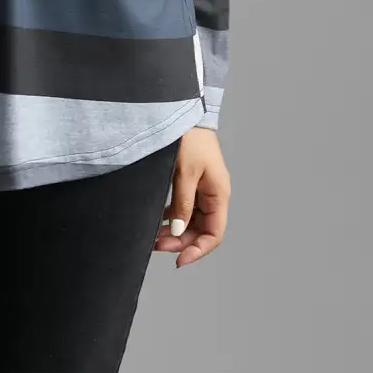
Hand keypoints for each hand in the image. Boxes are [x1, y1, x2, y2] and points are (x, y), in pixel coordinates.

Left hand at [153, 128, 229, 266]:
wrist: (182, 112)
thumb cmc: (189, 138)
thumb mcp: (184, 173)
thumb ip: (183, 203)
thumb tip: (180, 232)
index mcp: (219, 194)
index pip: (214, 233)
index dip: (199, 250)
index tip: (179, 261)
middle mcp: (213, 194)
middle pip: (201, 229)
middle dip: (181, 242)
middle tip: (156, 246)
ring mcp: (202, 188)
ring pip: (192, 220)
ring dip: (175, 231)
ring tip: (154, 237)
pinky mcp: (191, 181)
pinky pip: (185, 207)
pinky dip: (173, 217)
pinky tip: (158, 220)